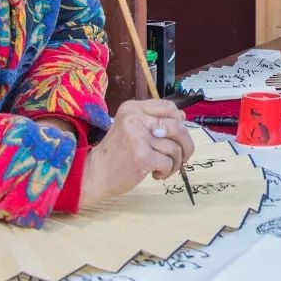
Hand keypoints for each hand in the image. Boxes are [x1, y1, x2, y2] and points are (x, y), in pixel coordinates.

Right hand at [78, 99, 195, 208]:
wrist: (94, 174)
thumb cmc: (116, 153)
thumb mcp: (132, 129)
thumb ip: (155, 121)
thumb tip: (183, 116)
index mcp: (133, 108)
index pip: (168, 107)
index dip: (179, 122)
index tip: (177, 136)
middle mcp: (135, 118)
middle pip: (177, 127)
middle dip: (186, 145)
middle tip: (181, 156)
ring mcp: (138, 137)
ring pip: (175, 148)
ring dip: (175, 162)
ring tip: (163, 168)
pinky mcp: (142, 157)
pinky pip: (168, 162)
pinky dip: (167, 171)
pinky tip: (156, 174)